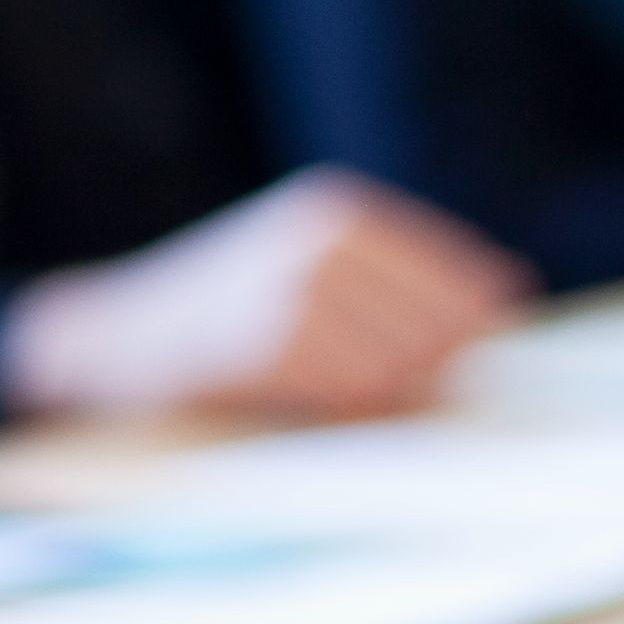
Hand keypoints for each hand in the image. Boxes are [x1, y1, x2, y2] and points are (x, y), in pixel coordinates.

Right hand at [1, 168, 527, 421]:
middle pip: (439, 325)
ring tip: (360, 395)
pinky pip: (354, 391)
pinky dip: (357, 408)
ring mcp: (295, 290)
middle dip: (439, 364)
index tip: (487, 339)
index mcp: (340, 215)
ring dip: (399, 392)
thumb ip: (398, 278)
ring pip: (403, 363)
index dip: (478, 317)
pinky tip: (332, 405)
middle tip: (412, 383)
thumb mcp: (310, 267)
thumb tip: (510, 287)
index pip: (458, 273)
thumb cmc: (228, 314)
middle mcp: (322, 243)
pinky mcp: (268, 344)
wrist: (113, 338)